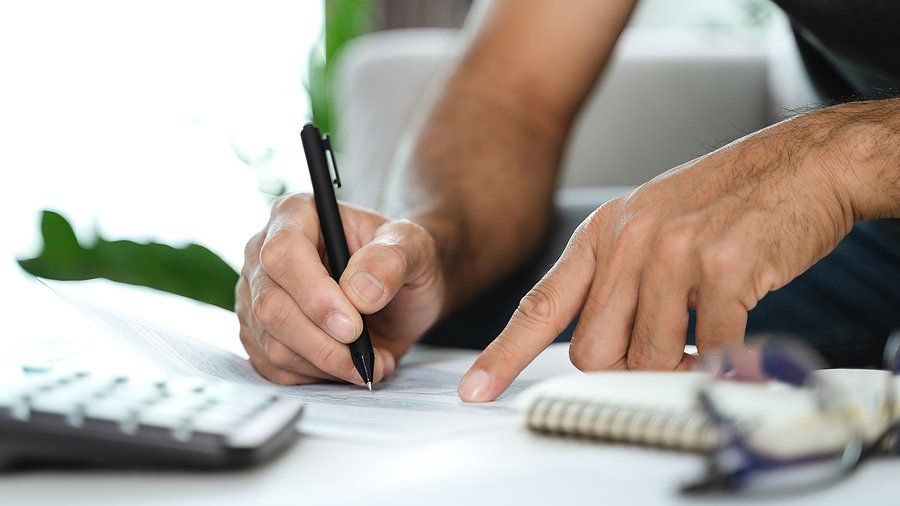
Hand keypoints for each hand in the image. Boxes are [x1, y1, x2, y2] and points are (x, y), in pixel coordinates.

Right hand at [236, 194, 444, 385]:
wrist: (401, 291)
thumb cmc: (402, 259)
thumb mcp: (414, 247)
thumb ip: (391, 260)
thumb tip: (359, 292)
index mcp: (296, 215)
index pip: (283, 254)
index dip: (314, 296)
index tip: (353, 326)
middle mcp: (264, 252)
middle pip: (270, 306)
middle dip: (321, 341)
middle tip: (366, 357)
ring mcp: (256, 295)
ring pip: (271, 344)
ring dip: (325, 364)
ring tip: (371, 361)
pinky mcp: (259, 334)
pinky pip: (273, 367)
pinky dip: (316, 377)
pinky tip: (348, 366)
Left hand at [459, 112, 861, 400]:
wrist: (800, 163)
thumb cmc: (722, 200)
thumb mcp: (646, 224)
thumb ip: (613, 280)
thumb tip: (596, 350)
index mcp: (601, 235)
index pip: (541, 306)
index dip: (505, 354)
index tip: (476, 390)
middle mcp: (628, 242)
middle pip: (592, 352)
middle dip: (624, 369)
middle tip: (663, 354)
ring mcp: (674, 253)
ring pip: (646, 359)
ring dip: (676, 368)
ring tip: (704, 340)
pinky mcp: (723, 268)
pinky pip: (709, 352)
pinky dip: (723, 363)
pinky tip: (736, 340)